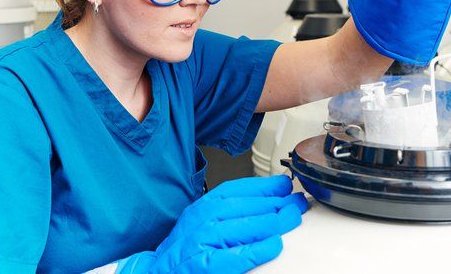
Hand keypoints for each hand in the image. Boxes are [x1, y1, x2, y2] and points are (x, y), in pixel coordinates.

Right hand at [116, 175, 308, 273]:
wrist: (154, 273)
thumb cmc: (182, 251)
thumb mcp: (201, 223)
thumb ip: (227, 213)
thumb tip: (265, 203)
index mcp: (201, 209)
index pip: (235, 191)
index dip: (263, 187)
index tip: (285, 186)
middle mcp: (199, 221)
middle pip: (240, 207)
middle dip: (273, 203)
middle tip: (297, 203)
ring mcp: (200, 242)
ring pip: (239, 228)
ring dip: (269, 222)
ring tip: (291, 218)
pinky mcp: (203, 265)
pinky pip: (233, 257)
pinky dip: (254, 251)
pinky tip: (273, 246)